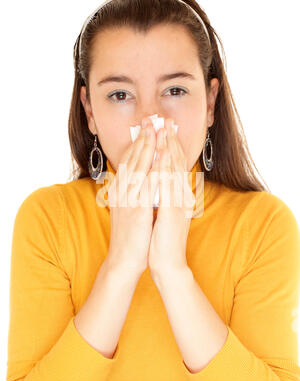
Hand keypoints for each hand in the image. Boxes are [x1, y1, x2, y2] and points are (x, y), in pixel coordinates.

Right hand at [106, 117, 158, 275]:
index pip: (130, 161)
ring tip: (156, 129)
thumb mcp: (130, 210)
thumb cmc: (131, 237)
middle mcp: (122, 192)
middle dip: (144, 138)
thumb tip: (144, 181)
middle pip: (133, 159)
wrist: (124, 260)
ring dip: (148, 147)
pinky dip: (153, 169)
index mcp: (121, 191)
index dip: (139, 143)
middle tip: (153, 119)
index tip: (148, 128)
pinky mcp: (136, 210)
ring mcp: (128, 200)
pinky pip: (146, 185)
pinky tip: (160, 157)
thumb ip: (135, 194)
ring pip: (138, 167)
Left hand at [148, 118, 195, 279]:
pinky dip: (165, 169)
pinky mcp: (172, 212)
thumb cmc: (161, 239)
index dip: (169, 146)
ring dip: (168, 149)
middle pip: (174, 163)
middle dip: (169, 141)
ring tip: (164, 129)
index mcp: (176, 196)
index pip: (173, 166)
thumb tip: (156, 182)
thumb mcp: (162, 213)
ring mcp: (177, 203)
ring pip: (173, 171)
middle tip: (166, 120)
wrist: (168, 263)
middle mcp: (180, 196)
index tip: (164, 129)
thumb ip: (161, 196)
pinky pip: (168, 186)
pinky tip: (161, 156)